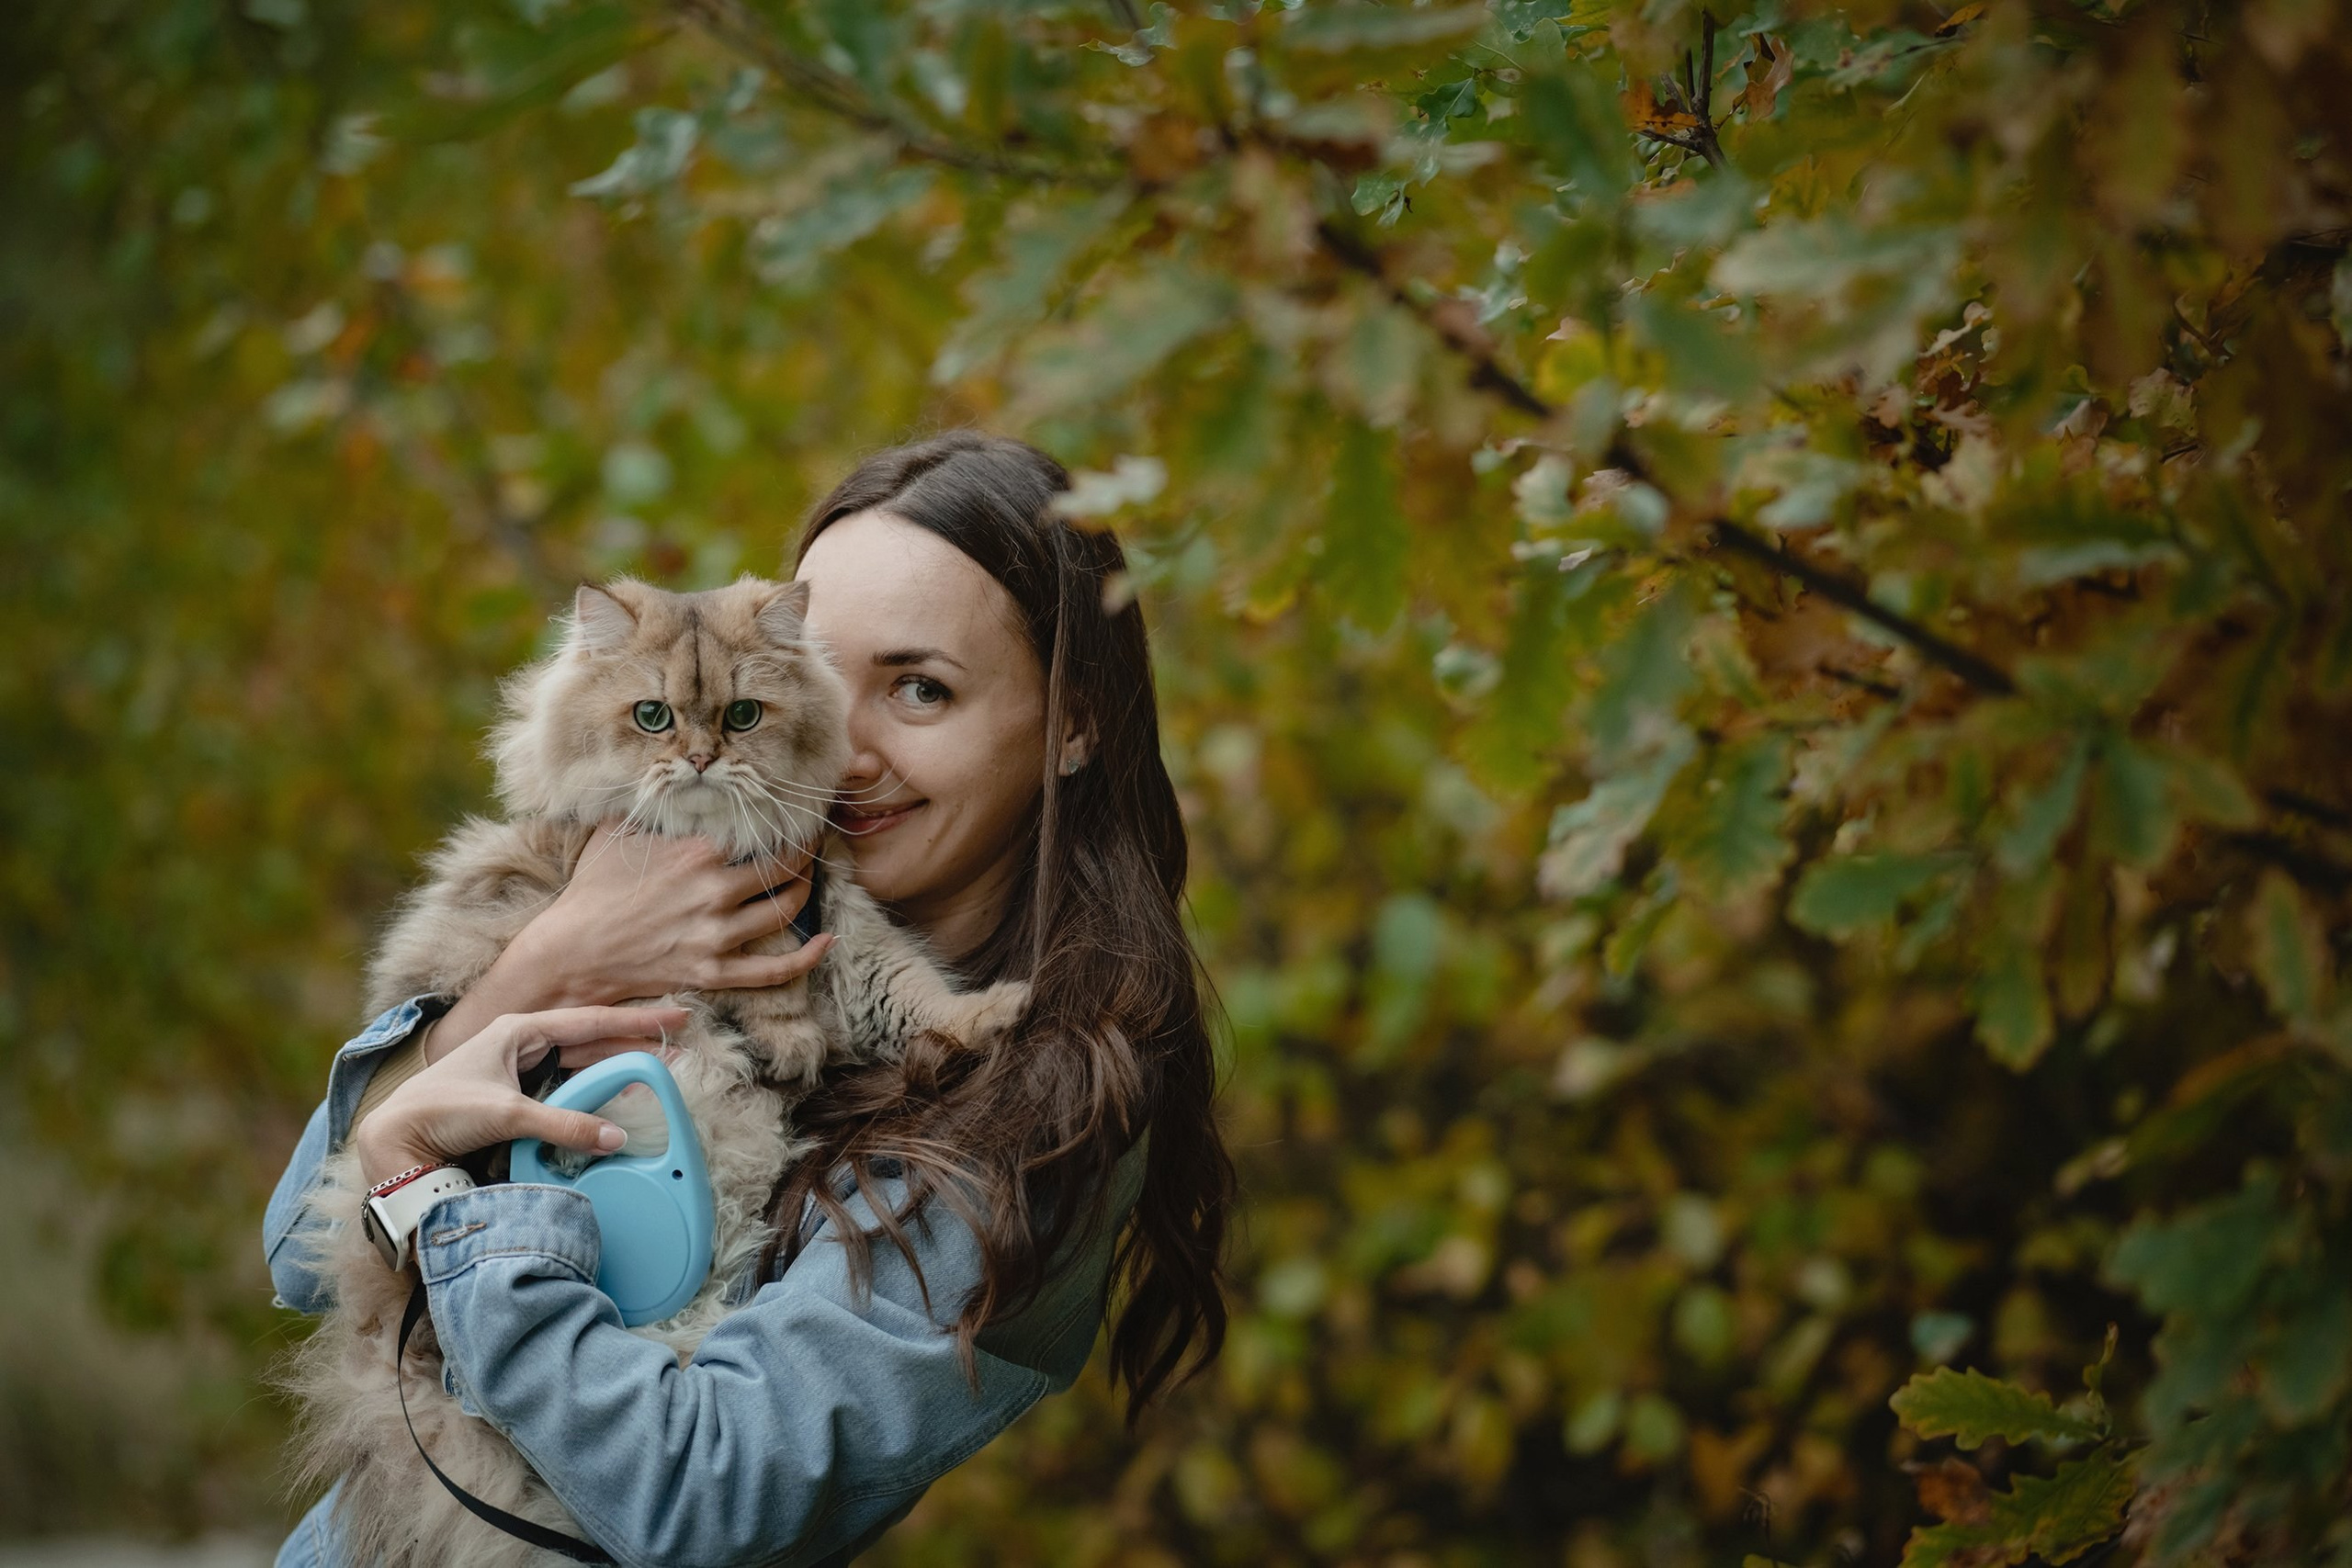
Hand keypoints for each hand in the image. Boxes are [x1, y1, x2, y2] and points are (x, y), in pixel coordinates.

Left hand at [355, 1006, 691, 1185]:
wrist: (395, 1138)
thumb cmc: (441, 1110)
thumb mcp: (508, 1114)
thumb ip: (565, 1124)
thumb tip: (616, 1137)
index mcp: (518, 1031)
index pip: (591, 1021)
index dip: (636, 1019)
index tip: (677, 1015)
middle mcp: (520, 1044)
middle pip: (590, 1039)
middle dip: (633, 1041)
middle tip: (676, 1043)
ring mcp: (517, 1069)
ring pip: (579, 1063)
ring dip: (614, 1066)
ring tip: (654, 1068)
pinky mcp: (513, 1096)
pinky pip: (564, 1086)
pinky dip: (592, 1089)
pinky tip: (613, 1095)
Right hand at [418, 826, 832, 1065]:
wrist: (572, 949)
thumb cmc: (593, 887)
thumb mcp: (619, 830)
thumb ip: (651, 802)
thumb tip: (663, 768)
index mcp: (698, 852)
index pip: (763, 832)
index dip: (786, 823)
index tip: (796, 815)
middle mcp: (714, 892)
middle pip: (785, 870)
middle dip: (805, 854)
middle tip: (809, 844)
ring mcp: (716, 936)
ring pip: (786, 911)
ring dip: (806, 892)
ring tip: (808, 879)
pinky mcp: (712, 972)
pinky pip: (773, 971)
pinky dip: (806, 958)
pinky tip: (828, 942)